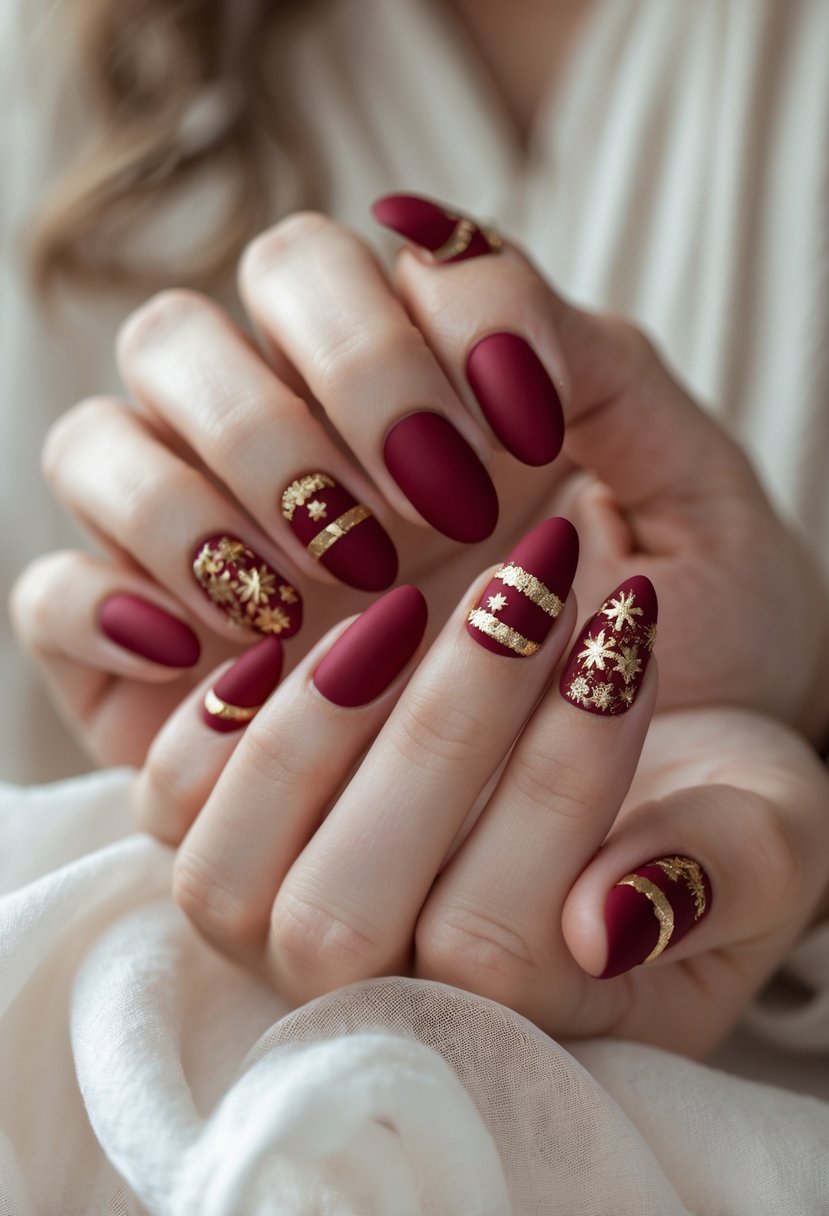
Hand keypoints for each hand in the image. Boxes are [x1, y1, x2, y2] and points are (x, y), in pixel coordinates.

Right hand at [11, 196, 828, 765]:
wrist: (676, 799)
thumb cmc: (691, 636)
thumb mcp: (682, 491)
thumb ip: (593, 355)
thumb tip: (435, 237)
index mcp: (398, 385)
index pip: (318, 268)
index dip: (410, 329)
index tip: (526, 438)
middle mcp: (278, 452)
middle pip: (181, 336)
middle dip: (298, 417)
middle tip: (428, 516)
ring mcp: (202, 554)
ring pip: (98, 443)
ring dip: (199, 504)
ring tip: (332, 590)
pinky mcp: (145, 665)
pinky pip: (54, 597)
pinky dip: (107, 603)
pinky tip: (211, 650)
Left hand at [133, 523, 828, 1056]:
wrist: (615, 766)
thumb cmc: (697, 807)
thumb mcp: (760, 834)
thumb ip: (717, 877)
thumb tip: (608, 917)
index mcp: (519, 1027)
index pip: (496, 944)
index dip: (558, 782)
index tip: (622, 632)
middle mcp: (372, 1001)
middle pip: (339, 916)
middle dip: (442, 733)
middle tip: (528, 586)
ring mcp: (276, 932)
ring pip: (228, 874)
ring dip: (323, 722)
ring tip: (413, 604)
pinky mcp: (221, 838)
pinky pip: (168, 805)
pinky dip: (223, 718)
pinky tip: (315, 635)